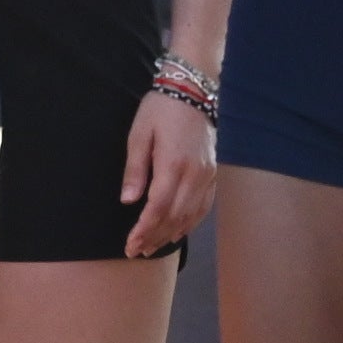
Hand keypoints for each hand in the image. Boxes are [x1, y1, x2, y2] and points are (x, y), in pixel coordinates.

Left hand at [120, 86, 215, 256]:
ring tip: (153, 247)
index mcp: (174, 164)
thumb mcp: (139, 134)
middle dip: (155, 237)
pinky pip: (203, 206)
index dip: (144, 229)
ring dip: (171, 234)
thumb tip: (129, 201)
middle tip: (137, 251)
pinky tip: (178, 232)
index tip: (130, 244)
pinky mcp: (213, 173)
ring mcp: (207, 175)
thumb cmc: (161, 110)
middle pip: (175, 216)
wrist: (193, 91)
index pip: (158, 207)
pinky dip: (190, 223)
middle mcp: (195, 174)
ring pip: (191, 215)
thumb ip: (135, 169)